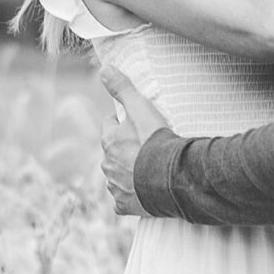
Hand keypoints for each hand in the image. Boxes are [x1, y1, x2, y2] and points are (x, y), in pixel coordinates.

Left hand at [99, 66, 166, 216]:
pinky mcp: (125, 205)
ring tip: (147, 169)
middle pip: (113, 153)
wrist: (170, 178)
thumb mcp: (140, 108)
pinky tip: (144, 193)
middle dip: (124, 150)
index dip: (121, 122)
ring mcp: (115, 187)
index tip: (133, 122)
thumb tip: (103, 68)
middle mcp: (107, 165)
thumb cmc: (155, 141)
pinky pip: (124, 201)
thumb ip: (123, 88)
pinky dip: (132, 197)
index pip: (109, 126)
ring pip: (117, 177)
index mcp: (109, 141)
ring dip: (128, 173)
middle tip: (145, 147)